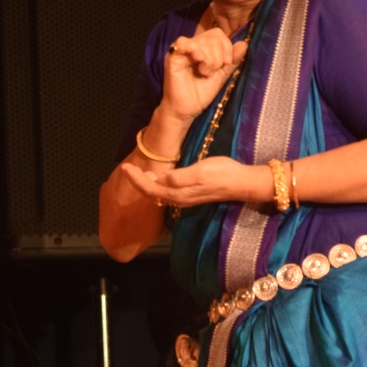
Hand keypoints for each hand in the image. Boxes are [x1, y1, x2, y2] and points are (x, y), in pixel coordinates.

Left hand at [120, 157, 271, 209]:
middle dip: (136, 182)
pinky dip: (156, 186)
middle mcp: (178, 199)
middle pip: (151, 193)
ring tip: (135, 173)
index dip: (136, 179)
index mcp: (178, 193)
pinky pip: (166, 193)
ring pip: (157, 194)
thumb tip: (162, 179)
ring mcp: (184, 198)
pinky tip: (155, 179)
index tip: (125, 167)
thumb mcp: (201, 171)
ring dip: (145, 185)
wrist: (241, 183)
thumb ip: (180, 177)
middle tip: (126, 168)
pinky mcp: (189, 195)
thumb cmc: (222, 174)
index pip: (150, 188)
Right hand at [161, 29, 249, 121]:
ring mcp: (182, 50)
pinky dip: (196, 50)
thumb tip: (244, 44)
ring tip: (203, 73)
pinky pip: (183, 42)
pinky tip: (198, 61)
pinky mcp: (172, 56)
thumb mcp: (221, 77)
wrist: (185, 111)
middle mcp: (192, 46)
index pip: (218, 34)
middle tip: (211, 72)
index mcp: (203, 49)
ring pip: (203, 40)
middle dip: (218, 56)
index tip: (225, 64)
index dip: (226, 47)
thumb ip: (231, 61)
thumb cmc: (200, 95)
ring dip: (209, 59)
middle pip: (213, 36)